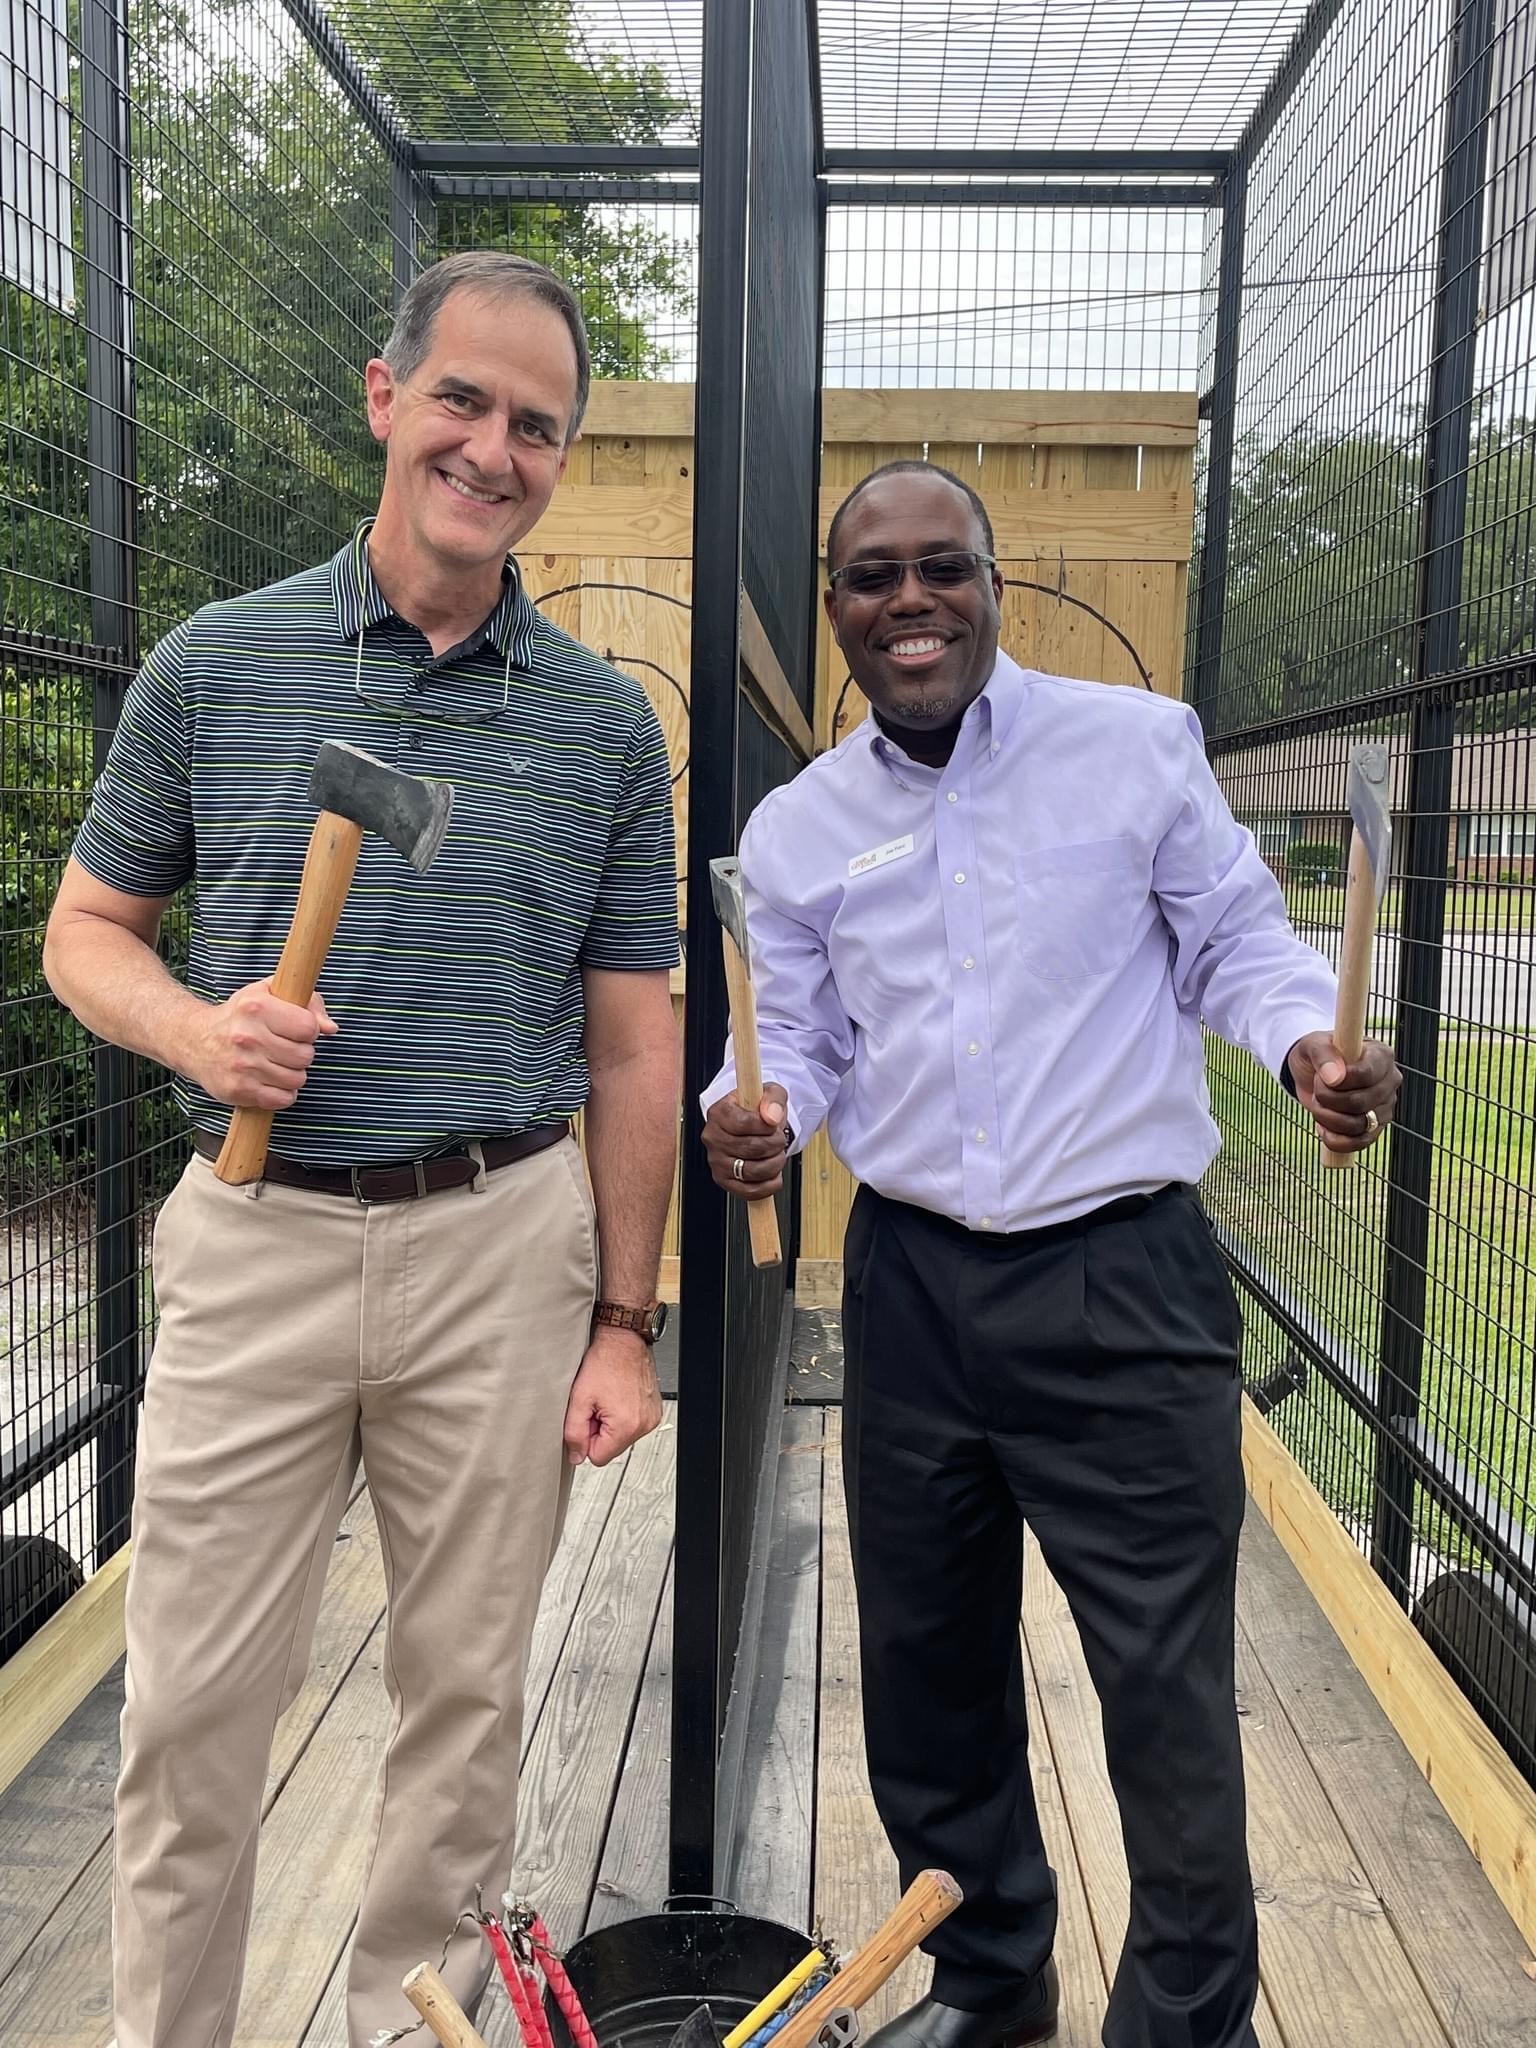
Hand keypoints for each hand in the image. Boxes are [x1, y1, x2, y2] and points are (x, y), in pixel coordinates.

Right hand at [185, 979, 337, 1108]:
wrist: (195, 1040)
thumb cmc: (241, 1015)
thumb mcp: (270, 993)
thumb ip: (308, 1003)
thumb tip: (330, 1028)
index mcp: (257, 1007)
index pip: (309, 1027)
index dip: (309, 1030)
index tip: (296, 1029)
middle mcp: (247, 1037)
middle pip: (305, 1056)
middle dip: (301, 1053)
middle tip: (285, 1048)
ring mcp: (241, 1066)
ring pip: (297, 1080)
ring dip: (293, 1074)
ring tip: (276, 1063)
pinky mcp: (238, 1090)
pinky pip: (282, 1099)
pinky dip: (282, 1093)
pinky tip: (270, 1080)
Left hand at [563, 1326, 662, 1467]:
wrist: (624, 1340)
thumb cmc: (605, 1361)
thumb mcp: (579, 1398)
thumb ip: (574, 1432)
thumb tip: (576, 1455)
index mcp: (626, 1425)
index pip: (598, 1458)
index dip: (586, 1439)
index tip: (587, 1417)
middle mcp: (644, 1424)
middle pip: (612, 1448)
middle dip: (599, 1430)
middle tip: (596, 1405)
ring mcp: (651, 1417)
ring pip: (622, 1437)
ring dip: (611, 1423)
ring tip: (607, 1398)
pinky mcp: (654, 1410)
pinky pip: (633, 1425)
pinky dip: (623, 1415)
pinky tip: (617, 1396)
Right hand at [702, 1084, 788, 1199]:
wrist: (752, 1124)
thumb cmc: (757, 1109)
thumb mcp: (769, 1093)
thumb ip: (773, 1099)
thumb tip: (771, 1116)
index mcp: (719, 1113)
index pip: (743, 1123)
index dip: (766, 1126)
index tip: (773, 1123)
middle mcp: (713, 1138)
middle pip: (752, 1148)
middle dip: (776, 1144)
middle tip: (779, 1139)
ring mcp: (716, 1162)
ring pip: (753, 1171)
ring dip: (775, 1164)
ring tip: (777, 1154)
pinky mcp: (724, 1181)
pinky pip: (749, 1191)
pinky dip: (769, 1185)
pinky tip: (773, 1174)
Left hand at [1286, 1032, 1400, 1155]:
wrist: (1314, 1074)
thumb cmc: (1319, 1055)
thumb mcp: (1313, 1045)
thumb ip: (1323, 1054)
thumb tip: (1334, 1078)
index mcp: (1381, 1056)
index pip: (1367, 1074)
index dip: (1341, 1081)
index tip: (1321, 1077)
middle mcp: (1390, 1081)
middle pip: (1360, 1102)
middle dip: (1327, 1099)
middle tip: (1316, 1090)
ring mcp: (1385, 1106)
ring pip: (1358, 1125)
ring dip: (1328, 1119)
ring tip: (1317, 1105)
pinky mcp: (1375, 1127)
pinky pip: (1360, 1143)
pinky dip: (1336, 1141)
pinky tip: (1323, 1129)